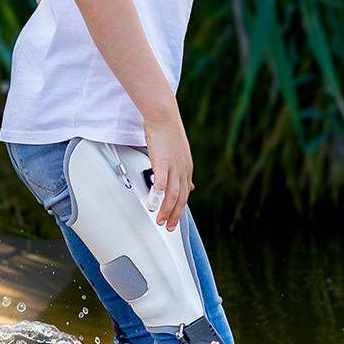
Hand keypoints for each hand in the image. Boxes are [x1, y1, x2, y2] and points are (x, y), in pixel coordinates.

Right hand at [143, 107, 193, 230]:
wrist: (164, 116)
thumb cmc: (168, 133)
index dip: (180, 209)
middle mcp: (183, 170)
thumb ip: (182, 171)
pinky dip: (158, 195)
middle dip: (175, 215)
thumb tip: (189, 185)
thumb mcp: (180, 155)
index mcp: (186, 169)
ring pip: (173, 194)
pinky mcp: (162, 161)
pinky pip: (161, 182)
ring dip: (166, 210)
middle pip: (181, 198)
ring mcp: (174, 167)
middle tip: (168, 227)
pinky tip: (153, 203)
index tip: (174, 219)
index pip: (185, 195)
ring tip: (160, 220)